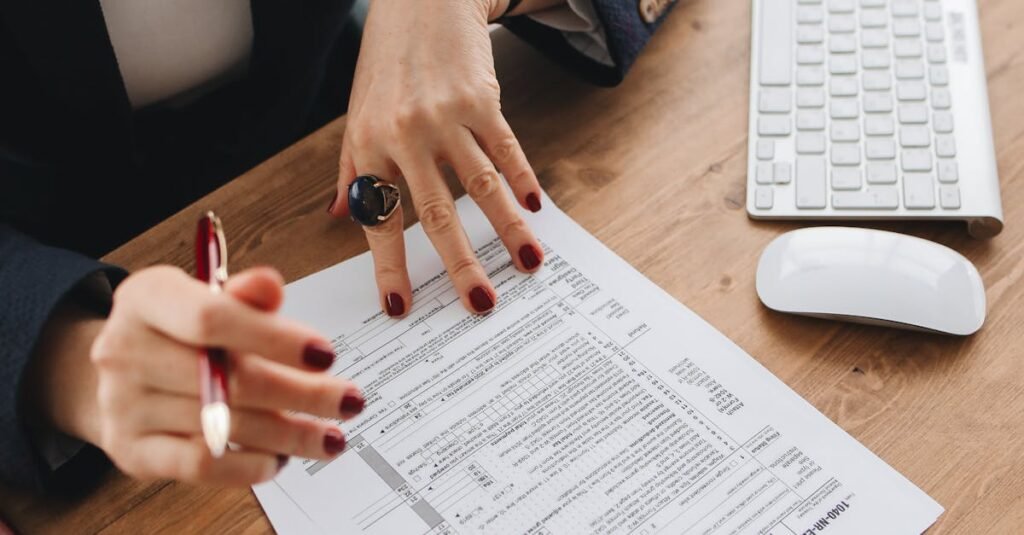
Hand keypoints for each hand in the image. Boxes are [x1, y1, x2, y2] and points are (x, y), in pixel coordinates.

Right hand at [56, 267, 362, 484]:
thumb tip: (270, 286)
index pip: (212, 318)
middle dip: (302, 394)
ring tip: (330, 437)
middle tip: (348, 401)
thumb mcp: (208, 296)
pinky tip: (280, 458)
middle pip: (229, 379)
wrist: (124, 370)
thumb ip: (246, 296)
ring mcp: (123, 404)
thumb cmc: (180, 329)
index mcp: (146, 297)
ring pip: (224, 426)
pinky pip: (201, 465)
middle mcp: (125, 350)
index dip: (275, 338)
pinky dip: (249, 464)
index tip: (326, 354)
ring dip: (289, 435)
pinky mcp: (132, 451)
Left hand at [328, 0, 544, 316]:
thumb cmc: (384, 64)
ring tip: (529, 262)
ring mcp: (445, 115)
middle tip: (479, 304)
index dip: (389, 267)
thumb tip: (341, 216)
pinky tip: (536, 208)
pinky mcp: (481, 98)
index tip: (402, 308)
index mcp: (368, 145)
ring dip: (507, 227)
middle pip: (434, 212)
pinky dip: (522, 179)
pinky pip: (506, 148)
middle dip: (458, 263)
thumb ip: (350, 169)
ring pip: (480, 183)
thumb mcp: (356, 115)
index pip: (379, 219)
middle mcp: (404, 134)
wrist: (419, 1)